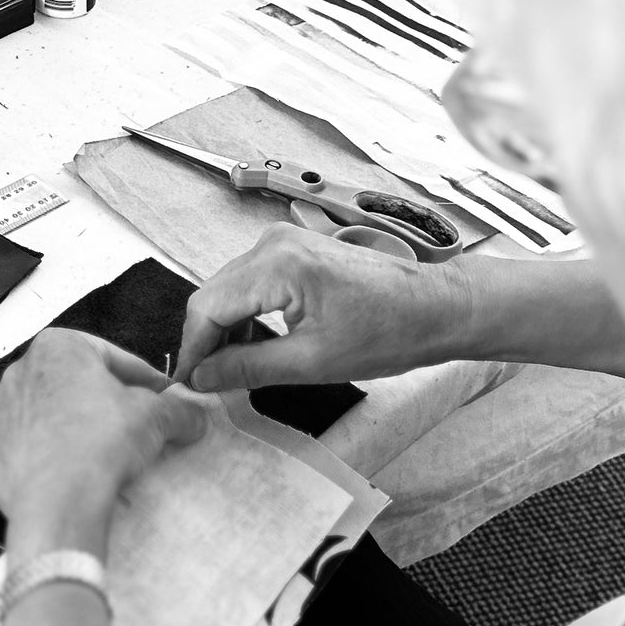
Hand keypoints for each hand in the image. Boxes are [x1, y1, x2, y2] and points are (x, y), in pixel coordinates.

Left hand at [0, 330, 209, 549]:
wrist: (58, 500)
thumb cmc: (104, 443)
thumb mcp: (156, 419)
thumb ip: (178, 410)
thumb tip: (197, 415)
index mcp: (60, 346)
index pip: (114, 358)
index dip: (145, 380)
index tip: (163, 398)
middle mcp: (21, 368)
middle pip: (73, 382)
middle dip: (100, 400)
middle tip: (130, 427)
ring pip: (39, 409)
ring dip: (63, 421)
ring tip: (93, 451)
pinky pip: (4, 437)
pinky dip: (20, 443)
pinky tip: (40, 454)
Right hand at [177, 225, 469, 394]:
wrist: (436, 308)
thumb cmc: (389, 332)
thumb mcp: (313, 362)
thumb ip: (248, 368)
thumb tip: (203, 378)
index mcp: (276, 265)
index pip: (207, 307)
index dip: (192, 349)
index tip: (188, 384)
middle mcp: (273, 243)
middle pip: (213, 294)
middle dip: (206, 340)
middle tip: (208, 383)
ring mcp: (284, 241)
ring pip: (230, 288)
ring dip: (227, 328)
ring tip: (236, 369)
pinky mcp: (295, 249)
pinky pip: (252, 281)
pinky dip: (247, 313)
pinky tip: (258, 343)